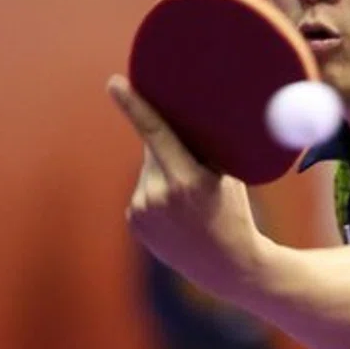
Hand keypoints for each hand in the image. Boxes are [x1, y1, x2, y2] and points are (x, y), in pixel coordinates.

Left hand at [109, 76, 263, 292]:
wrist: (227, 266)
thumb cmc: (234, 214)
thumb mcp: (227, 180)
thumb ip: (201, 154)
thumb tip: (181, 121)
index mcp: (189, 181)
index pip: (156, 134)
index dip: (133, 105)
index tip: (115, 83)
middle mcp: (159, 195)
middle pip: (155, 150)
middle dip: (171, 151)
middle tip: (197, 175)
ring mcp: (142, 210)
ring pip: (148, 172)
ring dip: (165, 175)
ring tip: (190, 205)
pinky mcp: (133, 221)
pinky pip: (142, 192)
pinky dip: (156, 195)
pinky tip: (176, 217)